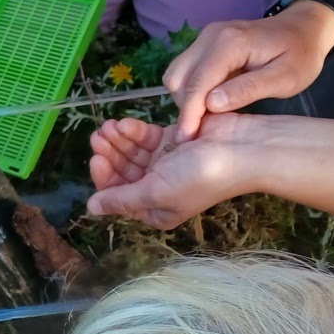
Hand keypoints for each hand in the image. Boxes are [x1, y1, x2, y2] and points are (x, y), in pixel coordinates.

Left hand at [87, 114, 247, 228]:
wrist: (242, 149)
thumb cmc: (201, 176)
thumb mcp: (157, 192)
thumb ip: (123, 199)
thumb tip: (92, 209)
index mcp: (155, 209)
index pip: (119, 196)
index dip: (104, 178)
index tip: (97, 159)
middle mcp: (158, 188)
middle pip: (123, 171)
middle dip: (108, 154)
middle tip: (97, 137)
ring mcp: (164, 163)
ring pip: (131, 152)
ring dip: (117, 140)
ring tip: (107, 126)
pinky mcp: (171, 140)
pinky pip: (145, 137)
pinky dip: (133, 131)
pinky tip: (123, 123)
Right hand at [164, 0, 333, 139]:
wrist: (305, 28)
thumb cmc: (301, 55)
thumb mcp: (285, 79)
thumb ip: (249, 90)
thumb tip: (212, 104)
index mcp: (230, 43)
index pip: (197, 83)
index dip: (189, 114)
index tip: (187, 141)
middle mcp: (211, 36)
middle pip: (178, 78)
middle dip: (185, 107)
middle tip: (203, 131)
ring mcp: (206, 38)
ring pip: (177, 74)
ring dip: (186, 100)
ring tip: (209, 118)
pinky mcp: (206, 44)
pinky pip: (187, 71)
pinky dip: (191, 91)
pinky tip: (212, 103)